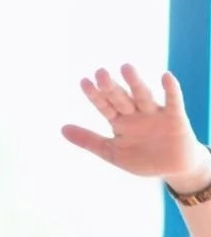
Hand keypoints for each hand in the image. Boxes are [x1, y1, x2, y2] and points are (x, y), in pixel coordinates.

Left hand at [63, 64, 210, 191]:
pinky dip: (170, 90)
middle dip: (111, 87)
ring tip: (125, 68)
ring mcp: (155, 114)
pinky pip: (173, 101)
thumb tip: (62, 128)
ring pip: (143, 96)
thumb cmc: (142, 158)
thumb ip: (88, 140)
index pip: (104, 105)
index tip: (83, 81)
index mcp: (120, 121)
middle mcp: (136, 114)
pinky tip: (165, 76)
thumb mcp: (111, 151)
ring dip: (135, 83)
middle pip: (121, 98)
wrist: (172, 168)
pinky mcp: (175, 118)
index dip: (94, 95)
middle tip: (100, 72)